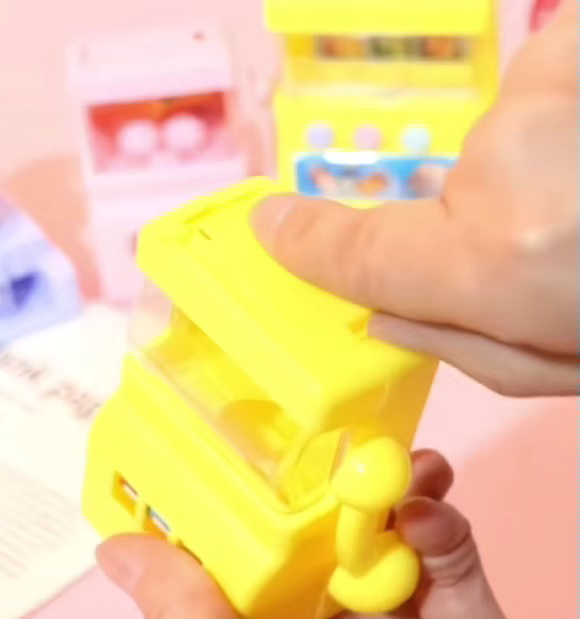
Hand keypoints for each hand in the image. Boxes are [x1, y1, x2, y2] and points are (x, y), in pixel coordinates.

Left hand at [98, 451, 554, 618]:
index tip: (237, 446)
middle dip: (323, 481)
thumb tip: (116, 551)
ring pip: (386, 527)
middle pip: (319, 531)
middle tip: (321, 434)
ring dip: (388, 483)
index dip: (240, 502)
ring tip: (390, 458)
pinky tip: (424, 509)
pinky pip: (450, 551)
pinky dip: (438, 518)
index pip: (245, 559)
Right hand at [251, 0, 575, 397]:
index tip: (271, 228)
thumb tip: (382, 313)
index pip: (365, 249)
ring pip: (526, 131)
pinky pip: (565, 76)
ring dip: (567, 167)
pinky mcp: (578, 46)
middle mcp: (518, 164)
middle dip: (505, 222)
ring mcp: (559, 89)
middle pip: (462, 189)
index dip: (310, 244)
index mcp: (504, 260)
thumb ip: (464, 345)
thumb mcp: (568, 369)